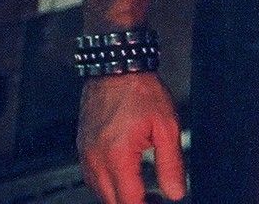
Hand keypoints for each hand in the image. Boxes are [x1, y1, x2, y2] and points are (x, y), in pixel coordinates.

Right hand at [78, 73, 185, 202]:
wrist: (117, 68)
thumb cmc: (141, 92)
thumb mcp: (167, 127)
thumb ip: (171, 163)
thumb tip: (176, 192)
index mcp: (117, 156)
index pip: (128, 201)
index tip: (160, 203)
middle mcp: (95, 160)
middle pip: (111, 201)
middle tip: (155, 199)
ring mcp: (85, 155)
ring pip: (100, 192)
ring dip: (120, 197)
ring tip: (145, 193)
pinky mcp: (82, 149)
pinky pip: (92, 178)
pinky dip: (108, 184)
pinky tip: (126, 178)